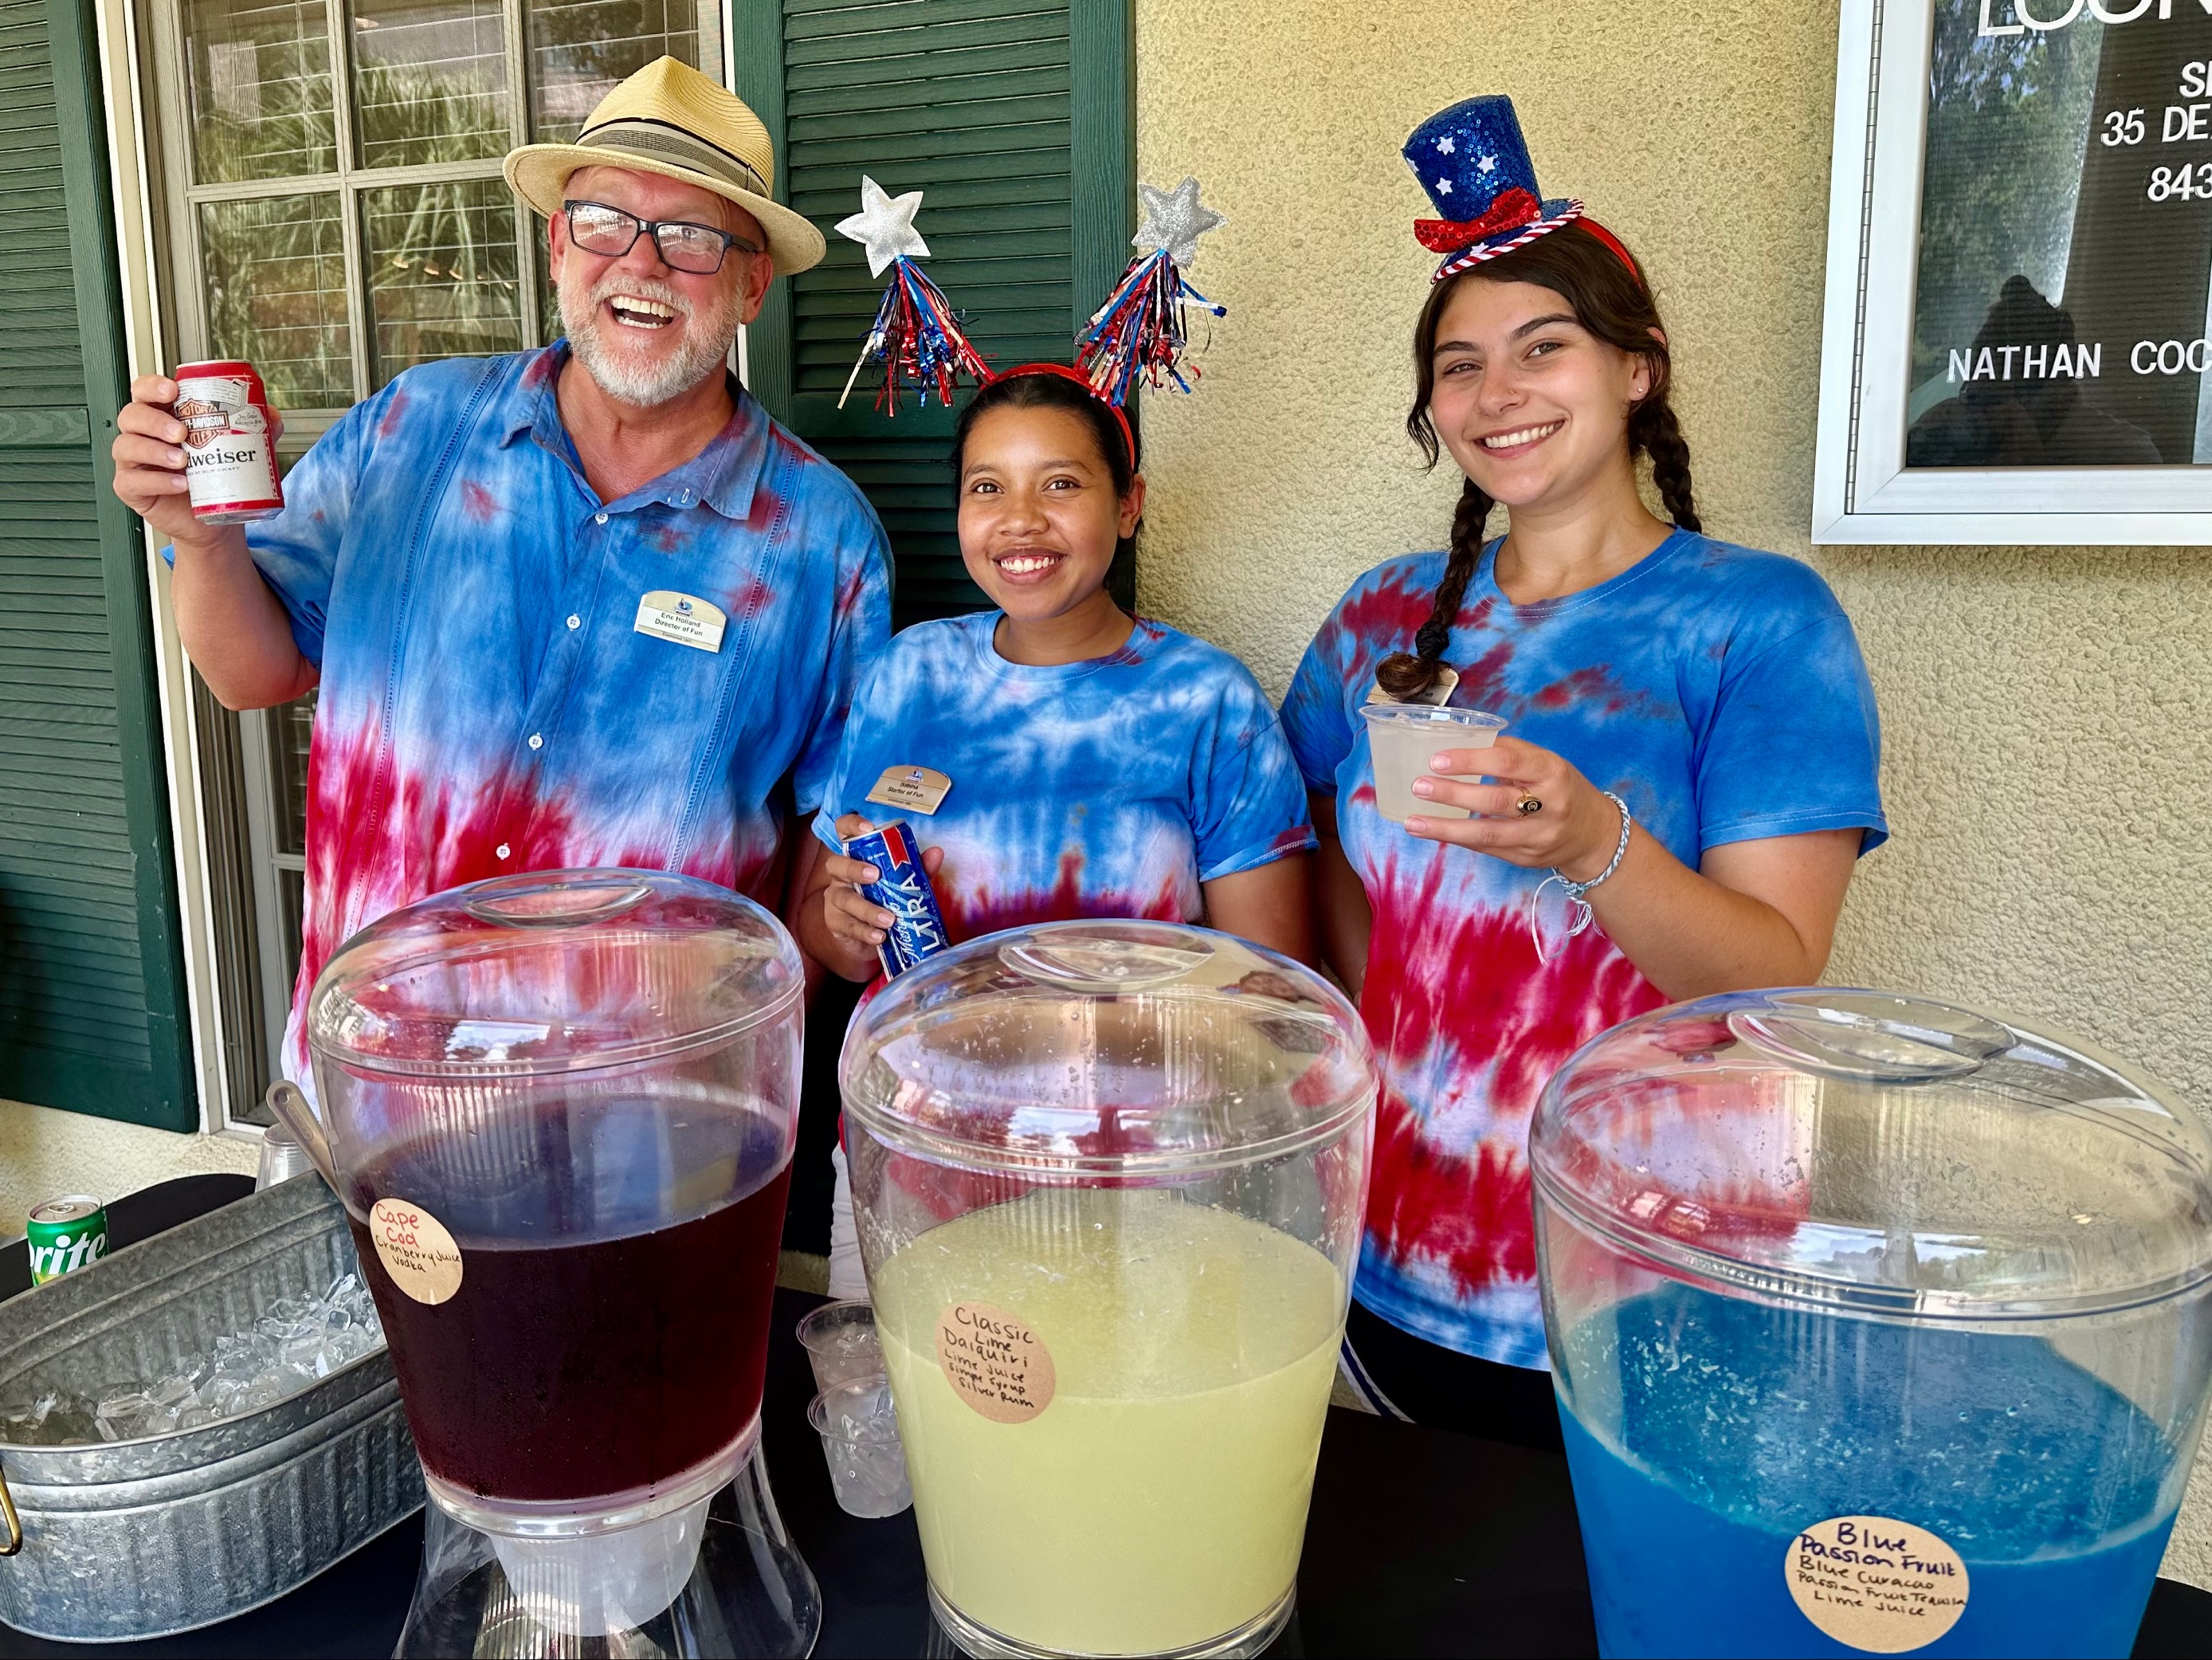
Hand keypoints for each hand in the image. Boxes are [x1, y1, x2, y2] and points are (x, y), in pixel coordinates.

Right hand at [110, 374, 284, 547]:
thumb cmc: (217, 479)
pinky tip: (179, 483)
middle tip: (182, 432)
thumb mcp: (236, 449)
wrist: (216, 521)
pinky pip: (132, 481)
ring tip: (183, 460)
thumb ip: (253, 430)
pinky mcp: (132, 489)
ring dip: (155, 450)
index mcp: (162, 417)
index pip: (144, 391)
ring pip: (127, 446)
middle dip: (155, 420)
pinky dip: (156, 481)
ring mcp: (133, 462)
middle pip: (132, 416)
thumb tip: (270, 414)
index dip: (152, 386)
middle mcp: (143, 436)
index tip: (173, 390)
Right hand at [817, 813, 945, 971]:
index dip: (851, 825)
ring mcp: (836, 899)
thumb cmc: (884, 899)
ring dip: (867, 909)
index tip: (868, 828)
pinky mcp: (836, 923)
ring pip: (844, 899)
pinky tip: (880, 936)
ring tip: (889, 919)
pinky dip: (865, 932)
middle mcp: (840, 875)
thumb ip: (917, 868)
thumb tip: (936, 853)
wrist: (870, 935)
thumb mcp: (902, 882)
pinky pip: (848, 926)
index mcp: (855, 856)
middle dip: (854, 868)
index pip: (843, 831)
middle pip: (836, 864)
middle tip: (875, 876)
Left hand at [1404, 735, 1616, 879]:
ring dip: (1446, 827)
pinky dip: (1457, 839)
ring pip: (1488, 833)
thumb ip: (1510, 754)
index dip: (1471, 760)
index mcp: (1552, 771)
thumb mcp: (1545, 763)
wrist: (1594, 835)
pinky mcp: (1526, 858)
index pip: (1509, 762)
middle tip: (1419, 786)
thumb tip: (1460, 744)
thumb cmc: (1561, 788)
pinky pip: (1486, 847)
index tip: (1437, 759)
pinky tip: (1432, 831)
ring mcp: (1538, 836)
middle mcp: (1549, 805)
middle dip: (1453, 793)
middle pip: (1496, 800)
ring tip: (1413, 822)